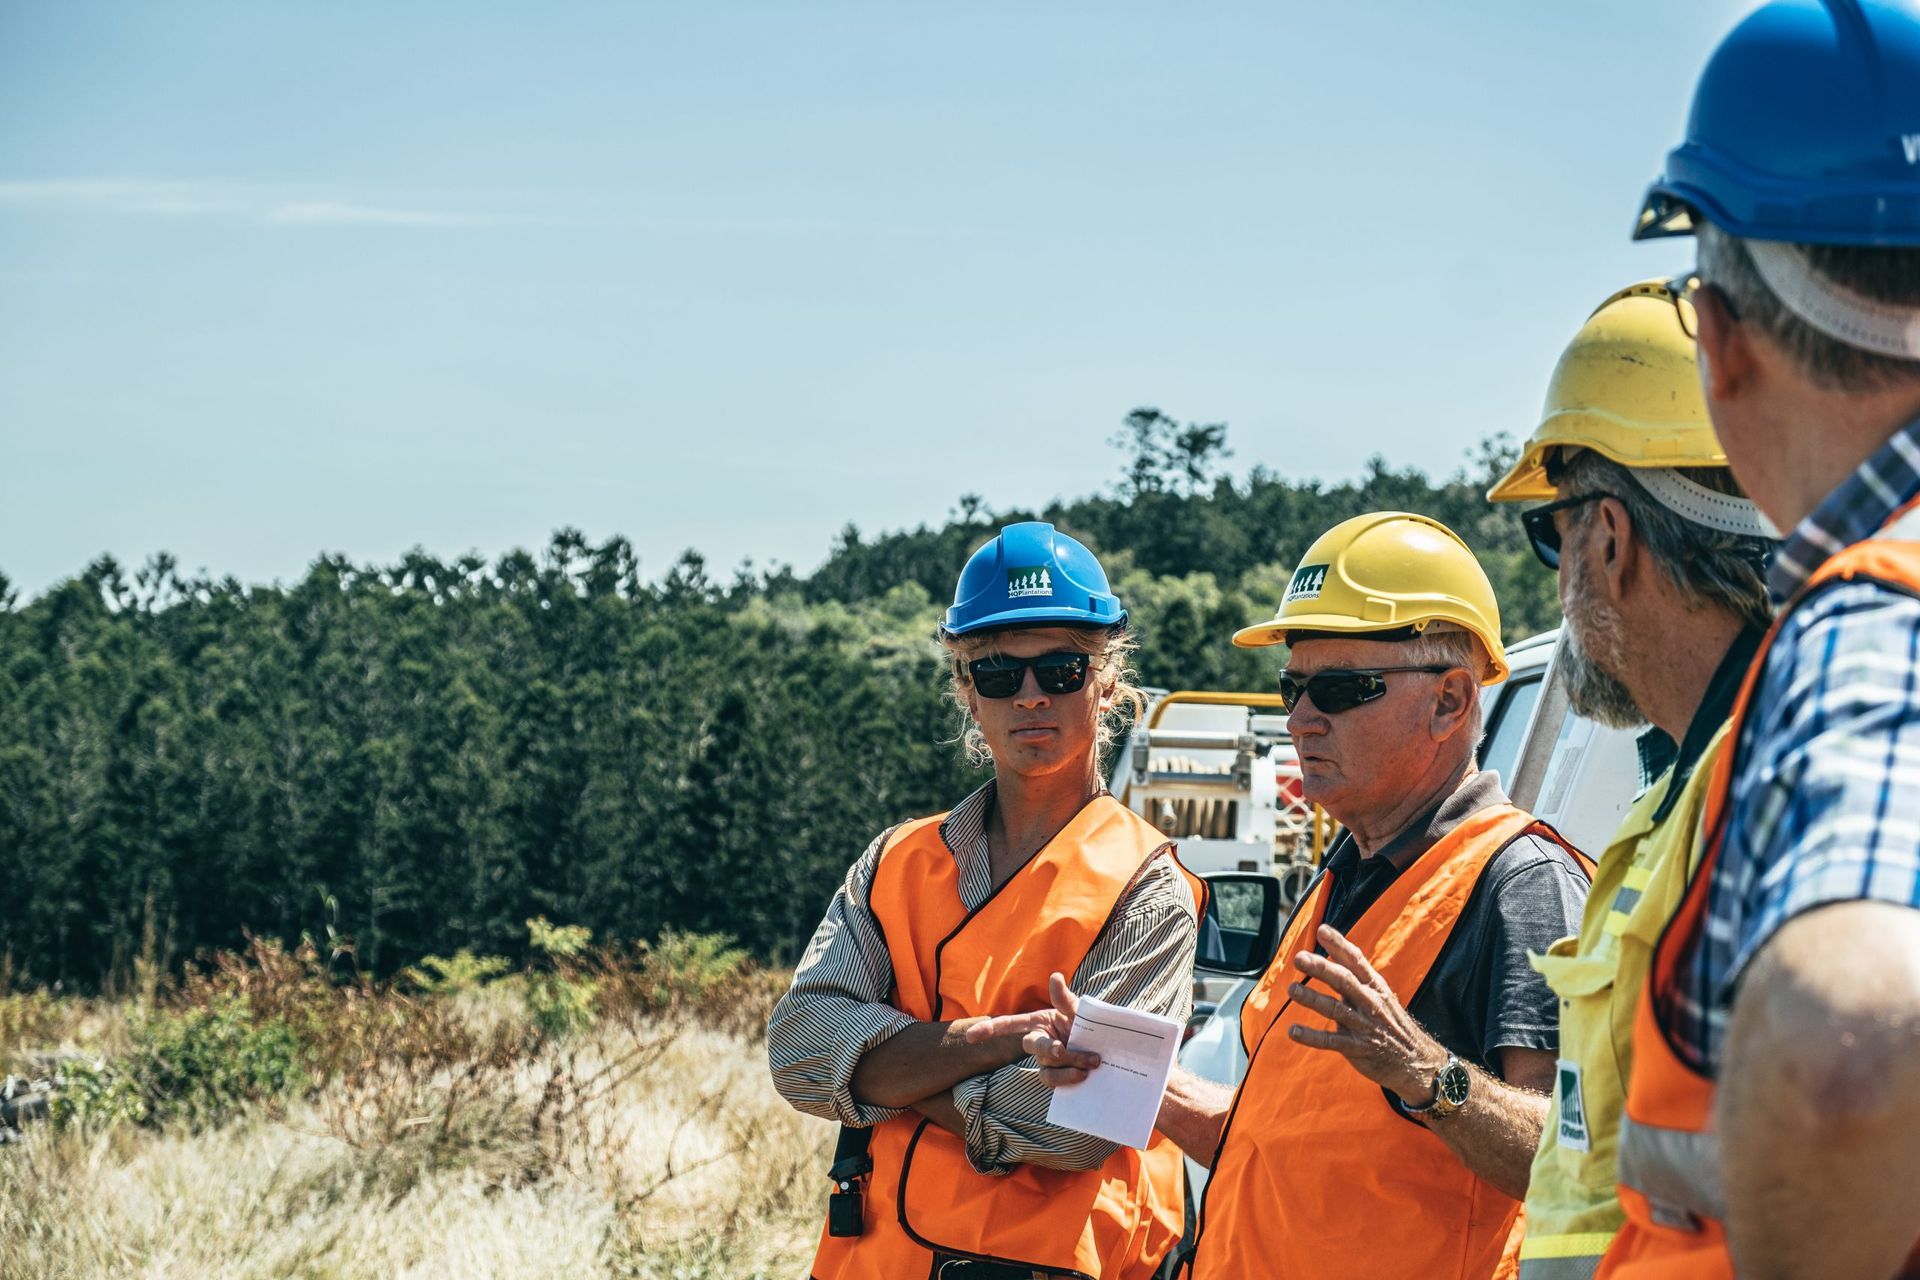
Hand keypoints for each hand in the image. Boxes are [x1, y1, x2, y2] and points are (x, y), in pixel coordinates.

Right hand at [961, 972, 1102, 1086]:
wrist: (1108, 1049)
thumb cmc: (1088, 1025)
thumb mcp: (1079, 1011)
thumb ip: (1065, 998)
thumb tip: (1055, 977)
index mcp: (1039, 1022)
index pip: (1009, 1024)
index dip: (990, 1030)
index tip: (971, 1037)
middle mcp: (1039, 1041)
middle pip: (1030, 1045)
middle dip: (1046, 1048)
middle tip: (1062, 1050)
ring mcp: (1045, 1062)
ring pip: (1046, 1066)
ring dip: (1068, 1064)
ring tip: (1092, 1062)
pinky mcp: (1055, 1078)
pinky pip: (1053, 1080)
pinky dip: (1068, 1078)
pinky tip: (1084, 1075)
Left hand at [1286, 923, 1447, 1103]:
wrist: (1415, 1060)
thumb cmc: (1390, 1022)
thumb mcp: (1378, 995)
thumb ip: (1354, 978)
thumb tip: (1327, 957)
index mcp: (1375, 986)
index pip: (1356, 961)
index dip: (1339, 945)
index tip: (1321, 930)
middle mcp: (1370, 1003)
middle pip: (1344, 981)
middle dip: (1321, 968)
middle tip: (1299, 958)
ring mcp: (1365, 1026)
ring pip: (1336, 1009)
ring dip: (1313, 999)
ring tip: (1292, 990)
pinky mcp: (1358, 1048)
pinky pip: (1332, 1042)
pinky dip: (1312, 1037)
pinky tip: (1293, 1031)